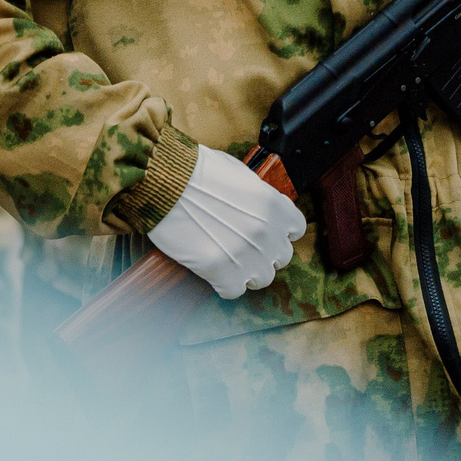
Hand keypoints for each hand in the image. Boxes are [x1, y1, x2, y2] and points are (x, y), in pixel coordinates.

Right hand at [148, 144, 305, 298]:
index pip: (295, 229)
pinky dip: (224, 284)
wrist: (164, 178)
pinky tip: (213, 271)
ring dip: (247, 271)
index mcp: (273, 206)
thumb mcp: (239, 174)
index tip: (266, 231)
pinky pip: (233, 291)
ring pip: (261, 278)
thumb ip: (259, 196)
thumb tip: (261, 209)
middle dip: (263, 252)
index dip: (279, 230)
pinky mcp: (220, 270)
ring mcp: (245, 254)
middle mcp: (266, 233)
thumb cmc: (196, 169)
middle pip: (280, 257)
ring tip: (228, 260)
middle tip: (241, 245)